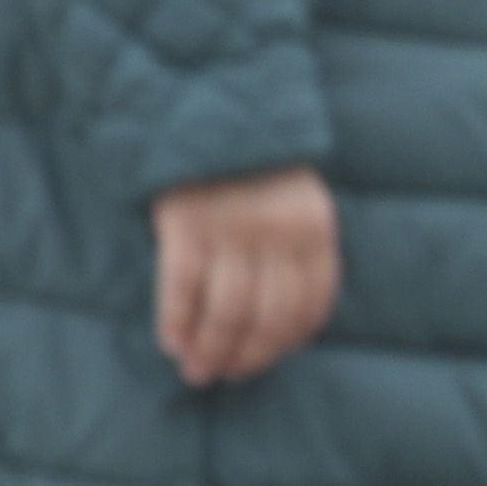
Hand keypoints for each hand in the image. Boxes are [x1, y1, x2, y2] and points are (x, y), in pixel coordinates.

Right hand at [152, 164, 337, 387]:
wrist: (201, 109)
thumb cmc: (248, 162)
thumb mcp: (294, 199)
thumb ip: (293, 249)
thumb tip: (276, 323)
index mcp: (315, 230)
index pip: (309, 306)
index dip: (283, 343)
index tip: (260, 362)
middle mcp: (278, 235)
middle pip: (266, 316)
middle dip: (243, 356)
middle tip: (219, 376)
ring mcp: (231, 229)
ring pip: (225, 310)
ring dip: (209, 348)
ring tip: (195, 370)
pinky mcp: (185, 224)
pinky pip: (181, 286)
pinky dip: (176, 319)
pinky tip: (171, 341)